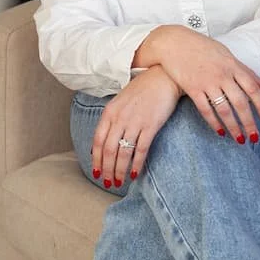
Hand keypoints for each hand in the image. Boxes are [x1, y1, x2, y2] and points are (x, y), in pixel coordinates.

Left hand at [91, 65, 180, 186]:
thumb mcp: (120, 102)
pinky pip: (141, 150)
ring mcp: (135, 122)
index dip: (96, 160)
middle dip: (107, 170)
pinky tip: (135, 174)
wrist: (162, 77)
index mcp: (109, 112)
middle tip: (108, 183)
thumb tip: (102, 143)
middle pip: (108, 150)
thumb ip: (110, 120)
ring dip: (120, 170)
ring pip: (123, 153)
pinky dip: (136, 164)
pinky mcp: (151, 126)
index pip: (97, 141)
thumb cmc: (141, 90)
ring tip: (119, 182)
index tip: (96, 173)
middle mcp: (119, 118)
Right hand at [134, 26, 259, 141]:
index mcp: (233, 66)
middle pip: (241, 103)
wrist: (174, 43)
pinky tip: (221, 132)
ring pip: (225, 110)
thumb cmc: (202, 47)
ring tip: (241, 140)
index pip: (253, 89)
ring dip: (234, 127)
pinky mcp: (193, 89)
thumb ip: (246, 71)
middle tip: (255, 138)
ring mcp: (207, 82)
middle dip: (250, 123)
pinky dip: (214, 123)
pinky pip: (206, 110)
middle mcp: (223, 75)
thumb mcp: (227, 55)